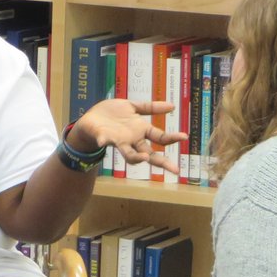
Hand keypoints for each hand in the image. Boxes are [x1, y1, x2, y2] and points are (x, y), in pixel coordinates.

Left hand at [69, 100, 186, 173]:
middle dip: (162, 162)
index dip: (172, 138)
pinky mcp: (104, 137)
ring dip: (136, 157)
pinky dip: (102, 140)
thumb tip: (173, 106)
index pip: (160, 137)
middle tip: (175, 170)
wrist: (92, 117)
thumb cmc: (113, 114)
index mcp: (140, 130)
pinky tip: (102, 141)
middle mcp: (132, 139)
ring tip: (143, 158)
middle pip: (150, 154)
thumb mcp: (133, 107)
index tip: (185, 137)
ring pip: (130, 154)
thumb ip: (151, 107)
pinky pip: (103, 140)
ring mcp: (119, 141)